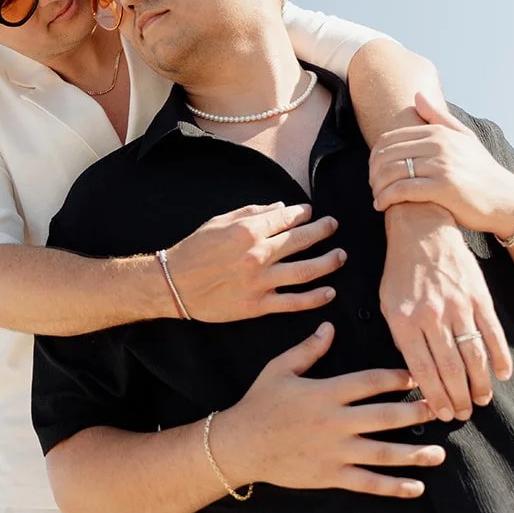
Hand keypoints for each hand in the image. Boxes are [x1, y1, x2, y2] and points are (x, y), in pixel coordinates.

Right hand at [165, 202, 344, 322]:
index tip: (309, 212)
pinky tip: (329, 292)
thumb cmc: (194, 249)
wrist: (174, 284)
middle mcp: (258, 255)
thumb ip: (250, 213)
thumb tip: (279, 207)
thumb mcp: (218, 222)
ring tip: (340, 256)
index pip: (285, 218)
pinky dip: (315, 298)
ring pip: (306, 271)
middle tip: (333, 226)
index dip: (301, 213)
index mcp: (247, 231)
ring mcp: (260, 282)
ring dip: (328, 263)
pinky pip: (294, 302)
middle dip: (322, 231)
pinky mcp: (258, 305)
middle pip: (301, 241)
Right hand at [214, 323, 443, 497]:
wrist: (240, 443)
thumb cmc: (259, 403)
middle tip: (441, 409)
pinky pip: (367, 483)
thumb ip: (308, 349)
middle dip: (416, 413)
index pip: (369, 382)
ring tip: (440, 453)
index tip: (417, 376)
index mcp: (323, 393)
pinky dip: (393, 487)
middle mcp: (333, 422)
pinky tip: (416, 487)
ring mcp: (333, 451)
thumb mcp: (279, 369)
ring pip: (382, 453)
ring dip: (414, 454)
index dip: (396, 378)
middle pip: (385, 417)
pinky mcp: (329, 475)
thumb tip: (330, 326)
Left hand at [369, 93, 513, 235]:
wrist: (507, 200)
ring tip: (376, 197)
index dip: (374, 156)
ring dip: (377, 187)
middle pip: (386, 155)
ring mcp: (441, 166)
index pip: (389, 139)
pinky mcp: (443, 188)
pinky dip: (386, 198)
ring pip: (391, 172)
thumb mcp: (464, 137)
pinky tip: (381, 205)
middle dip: (373, 172)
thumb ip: (438, 117)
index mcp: (438, 133)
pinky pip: (402, 190)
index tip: (374, 170)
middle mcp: (439, 145)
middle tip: (372, 186)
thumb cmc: (481, 170)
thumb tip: (417, 95)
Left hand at [378, 202, 512, 422]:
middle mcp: (431, 315)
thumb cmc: (401, 271)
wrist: (422, 230)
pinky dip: (500, 357)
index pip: (421, 368)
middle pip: (450, 367)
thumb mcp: (387, 303)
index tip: (441, 413)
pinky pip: (492, 333)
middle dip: (458, 397)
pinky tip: (502, 375)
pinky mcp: (479, 297)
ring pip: (473, 355)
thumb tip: (416, 372)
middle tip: (463, 415)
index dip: (434, 395)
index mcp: (404, 319)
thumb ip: (401, 336)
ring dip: (479, 384)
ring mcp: (458, 306)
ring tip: (480, 401)